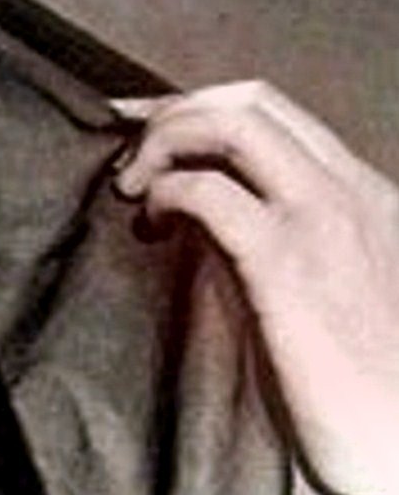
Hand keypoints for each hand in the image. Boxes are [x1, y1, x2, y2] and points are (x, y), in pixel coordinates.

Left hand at [112, 80, 398, 494]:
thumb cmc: (372, 393)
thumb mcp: (343, 300)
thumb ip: (300, 258)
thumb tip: (223, 246)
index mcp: (362, 196)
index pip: (280, 116)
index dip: (204, 107)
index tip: (150, 127)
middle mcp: (345, 191)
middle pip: (252, 101)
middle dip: (175, 108)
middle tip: (123, 145)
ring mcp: (318, 220)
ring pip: (233, 124)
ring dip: (165, 139)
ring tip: (129, 185)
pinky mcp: (284, 265)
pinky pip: (211, 193)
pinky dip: (167, 192)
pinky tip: (151, 223)